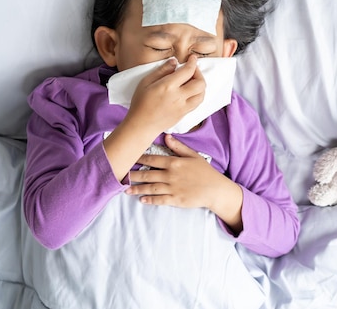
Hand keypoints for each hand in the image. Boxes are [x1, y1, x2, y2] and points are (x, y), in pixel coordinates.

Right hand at [126, 56, 204, 133]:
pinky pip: (197, 103)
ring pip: (202, 94)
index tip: (192, 58)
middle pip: (200, 83)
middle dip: (199, 73)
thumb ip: (161, 71)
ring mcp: (183, 107)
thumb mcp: (146, 82)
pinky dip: (198, 94)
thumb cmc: (140, 103)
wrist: (142, 125)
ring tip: (192, 81)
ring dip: (200, 85)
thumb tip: (174, 62)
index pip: (188, 71)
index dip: (193, 62)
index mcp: (168, 86)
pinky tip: (190, 91)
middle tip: (192, 70)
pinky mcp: (184, 114)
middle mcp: (179, 97)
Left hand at [126, 135, 243, 232]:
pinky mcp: (176, 200)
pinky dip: (150, 200)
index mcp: (174, 162)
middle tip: (121, 175)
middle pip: (148, 174)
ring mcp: (173, 188)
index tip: (129, 158)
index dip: (140, 158)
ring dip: (137, 188)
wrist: (216, 190)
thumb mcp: (193, 155)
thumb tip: (166, 136)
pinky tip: (141, 199)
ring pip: (151, 187)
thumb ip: (179, 147)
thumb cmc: (205, 171)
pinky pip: (160, 200)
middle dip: (133, 174)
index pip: (153, 159)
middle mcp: (171, 175)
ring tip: (126, 189)